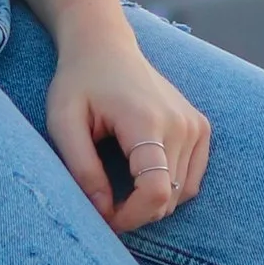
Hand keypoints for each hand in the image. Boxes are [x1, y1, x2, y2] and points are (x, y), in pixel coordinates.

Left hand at [47, 17, 209, 234]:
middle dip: (135, 213)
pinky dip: (170, 190)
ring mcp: (195, 125)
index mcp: (146, 121)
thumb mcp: (63, 123)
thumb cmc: (79, 82)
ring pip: (182, 194)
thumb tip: (103, 211)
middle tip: (103, 203)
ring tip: (119, 190)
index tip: (103, 218)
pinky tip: (142, 177)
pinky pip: (192, 180)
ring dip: (151, 204)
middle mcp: (180, 124)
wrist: (105, 46)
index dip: (129, 218)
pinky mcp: (200, 127)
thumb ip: (82, 169)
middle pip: (169, 198)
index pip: (155, 192)